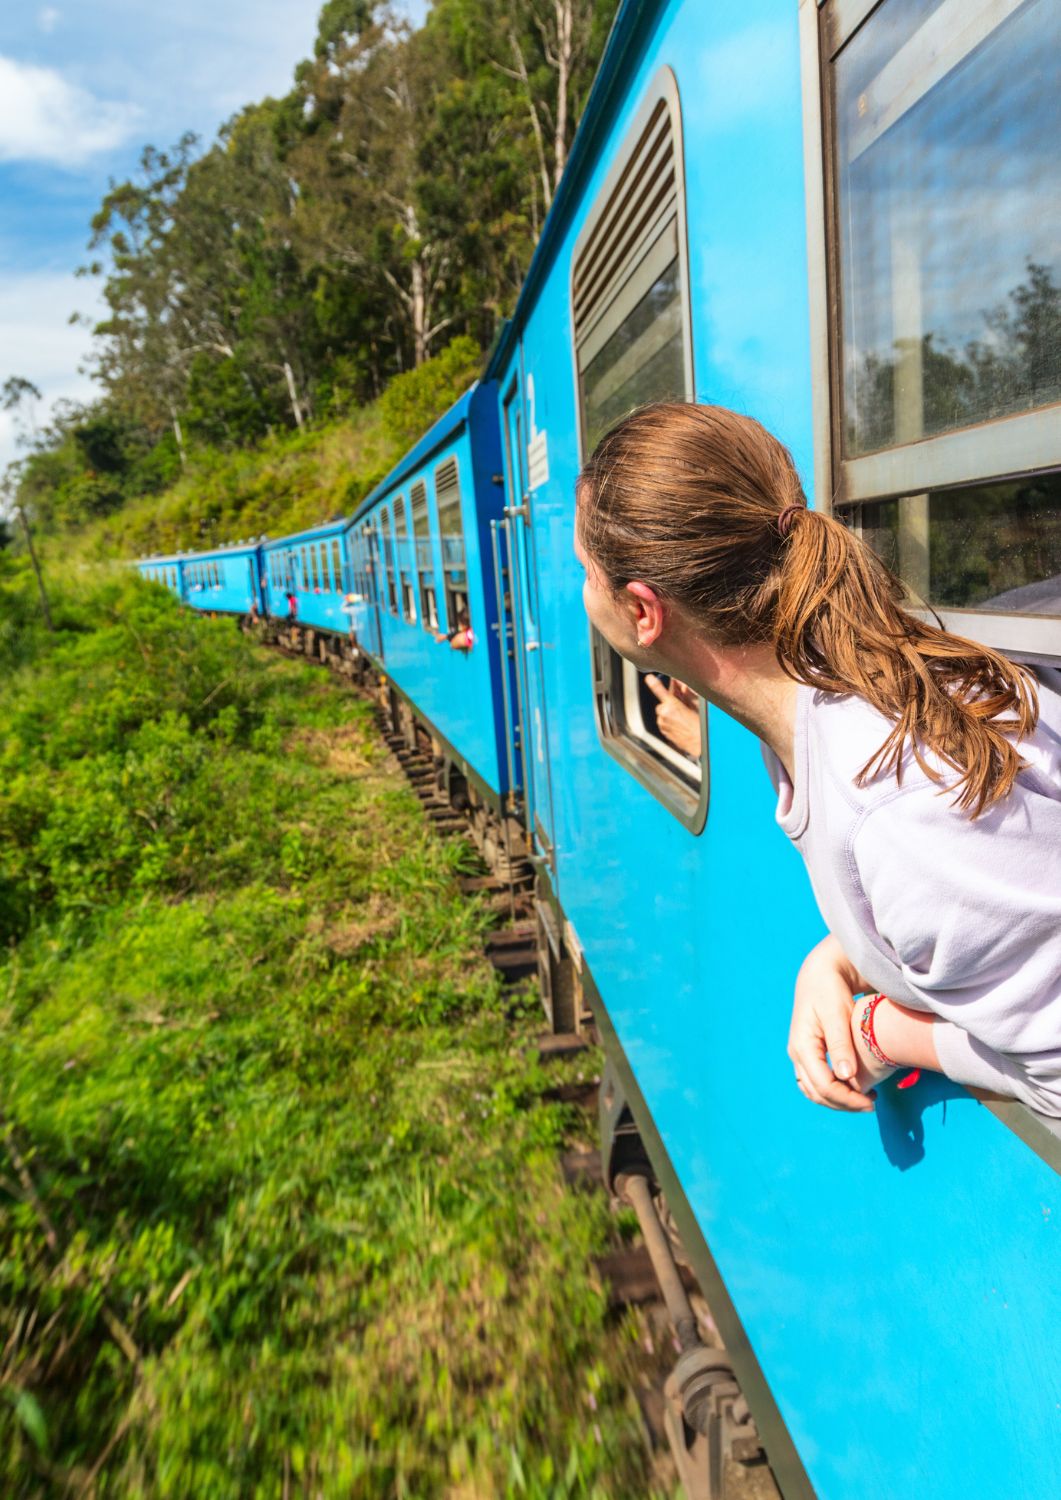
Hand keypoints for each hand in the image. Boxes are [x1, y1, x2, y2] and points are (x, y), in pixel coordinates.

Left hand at [645, 674, 701, 757]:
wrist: (699, 744)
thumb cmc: (700, 726)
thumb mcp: (696, 707)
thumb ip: (687, 694)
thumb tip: (683, 686)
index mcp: (672, 706)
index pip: (660, 691)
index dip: (653, 683)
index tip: (649, 678)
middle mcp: (664, 715)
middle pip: (662, 705)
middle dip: (669, 704)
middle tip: (681, 708)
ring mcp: (663, 725)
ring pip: (662, 715)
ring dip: (669, 714)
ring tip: (682, 719)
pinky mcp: (663, 732)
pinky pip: (663, 723)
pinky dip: (669, 722)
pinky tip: (680, 725)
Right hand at [788, 935, 875, 1111]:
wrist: (820, 972)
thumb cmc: (830, 989)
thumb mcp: (836, 1013)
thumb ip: (840, 1045)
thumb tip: (846, 1077)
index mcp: (802, 1045)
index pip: (823, 1085)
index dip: (848, 1099)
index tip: (873, 1101)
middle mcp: (797, 1053)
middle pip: (817, 1093)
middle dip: (845, 1104)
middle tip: (873, 1103)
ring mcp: (800, 1054)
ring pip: (814, 1091)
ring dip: (838, 1100)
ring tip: (864, 1098)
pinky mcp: (807, 1052)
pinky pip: (815, 1081)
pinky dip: (832, 1091)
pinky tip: (852, 1088)